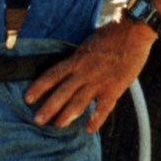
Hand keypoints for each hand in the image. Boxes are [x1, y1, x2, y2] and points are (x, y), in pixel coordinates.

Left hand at [23, 19, 154, 132]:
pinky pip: (103, 108)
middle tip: (38, 120)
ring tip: (57, 126)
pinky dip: (96, 119)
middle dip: (48, 107)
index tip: (28, 98)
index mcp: (76, 59)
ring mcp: (99, 80)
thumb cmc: (111, 35)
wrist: (132, 30)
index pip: (53, 75)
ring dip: (66, 115)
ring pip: (78, 101)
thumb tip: (69, 71)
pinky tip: (89, 129)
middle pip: (62, 91)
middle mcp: (84, 71)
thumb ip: (79, 60)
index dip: (39, 87)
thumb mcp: (87, 45)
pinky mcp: (115, 88)